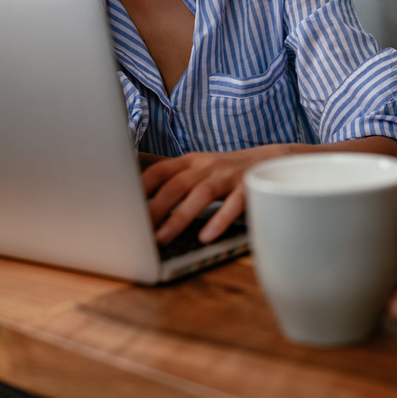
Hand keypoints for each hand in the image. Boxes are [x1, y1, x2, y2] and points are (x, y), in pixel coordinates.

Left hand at [142, 145, 288, 244]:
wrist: (275, 158)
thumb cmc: (229, 172)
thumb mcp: (201, 170)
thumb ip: (176, 183)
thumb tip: (141, 208)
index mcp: (191, 162)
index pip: (159, 171)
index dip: (139, 188)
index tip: (121, 206)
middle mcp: (207, 166)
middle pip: (175, 184)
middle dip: (154, 208)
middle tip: (136, 230)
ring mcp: (229, 175)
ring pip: (200, 194)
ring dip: (179, 217)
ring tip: (162, 238)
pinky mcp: (249, 186)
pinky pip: (234, 204)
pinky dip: (219, 220)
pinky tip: (207, 236)